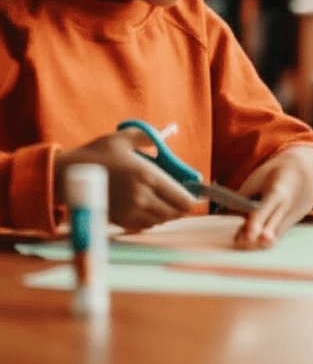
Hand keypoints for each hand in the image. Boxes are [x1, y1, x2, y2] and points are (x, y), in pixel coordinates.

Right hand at [54, 129, 194, 231]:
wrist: (66, 175)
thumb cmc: (95, 155)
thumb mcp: (123, 138)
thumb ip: (148, 137)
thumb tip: (164, 138)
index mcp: (147, 176)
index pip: (183, 199)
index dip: (193, 198)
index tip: (195, 192)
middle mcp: (142, 197)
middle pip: (175, 213)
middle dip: (181, 206)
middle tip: (182, 197)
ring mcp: (131, 211)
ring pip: (162, 220)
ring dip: (167, 212)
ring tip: (164, 200)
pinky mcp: (120, 221)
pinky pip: (146, 226)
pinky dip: (152, 219)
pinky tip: (148, 207)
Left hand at [233, 145, 312, 248]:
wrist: (308, 172)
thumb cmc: (278, 173)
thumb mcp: (258, 177)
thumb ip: (243, 195)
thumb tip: (225, 213)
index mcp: (277, 192)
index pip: (265, 211)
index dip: (255, 225)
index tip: (248, 238)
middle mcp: (287, 207)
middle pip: (271, 229)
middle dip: (257, 240)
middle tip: (240, 243)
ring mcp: (292, 217)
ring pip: (274, 236)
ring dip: (256, 242)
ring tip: (239, 240)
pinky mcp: (293, 223)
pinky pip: (276, 234)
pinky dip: (263, 238)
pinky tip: (251, 238)